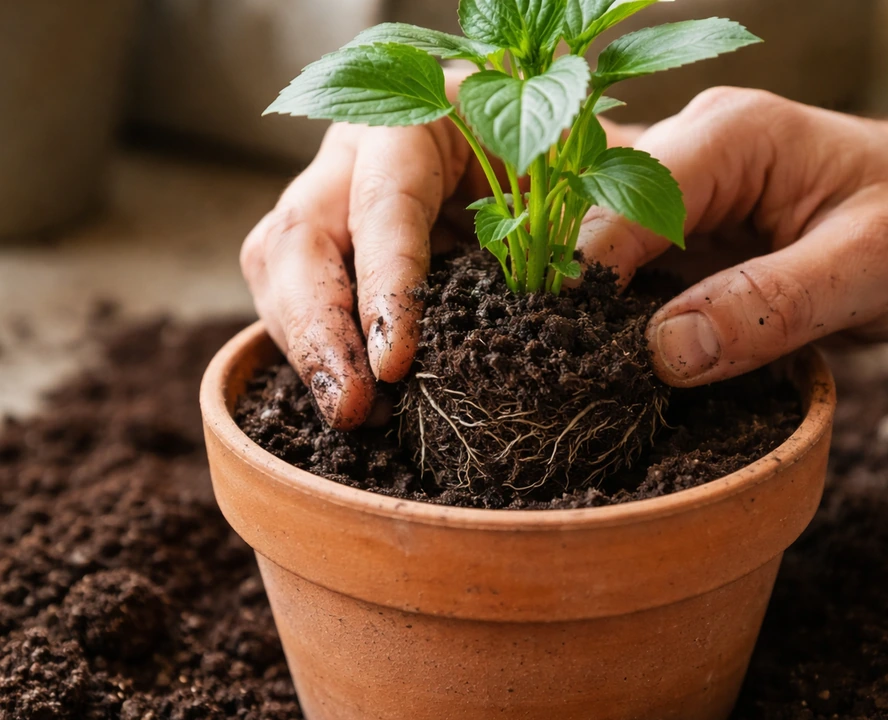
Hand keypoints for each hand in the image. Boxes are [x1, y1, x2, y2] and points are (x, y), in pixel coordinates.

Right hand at [241, 68, 641, 428]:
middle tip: (351, 406)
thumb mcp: (594, 175)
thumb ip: (593, 220)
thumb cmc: (572, 157)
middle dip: (317, 329)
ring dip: (307, 348)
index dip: (383, 285)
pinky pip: (297, 299)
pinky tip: (356, 400)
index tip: (394, 363)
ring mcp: (336, 204)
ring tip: (356, 414)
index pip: (382, 202)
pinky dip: (319, 353)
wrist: (554, 162)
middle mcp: (357, 158)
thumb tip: (562, 301)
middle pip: (297, 236)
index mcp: (417, 121)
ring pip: (278, 270)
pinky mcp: (336, 252)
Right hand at [578, 81, 887, 386]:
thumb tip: (665, 352)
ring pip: (591, 238)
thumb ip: (771, 305)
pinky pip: (615, 252)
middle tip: (577, 372)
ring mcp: (676, 183)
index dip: (589, 280)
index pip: (620, 204)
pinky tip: (604, 341)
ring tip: (584, 366)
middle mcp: (688, 145)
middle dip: (576, 294)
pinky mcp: (676, 222)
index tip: (584, 358)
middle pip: (590, 218)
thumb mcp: (873, 266)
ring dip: (583, 301)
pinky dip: (601, 297)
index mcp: (730, 135)